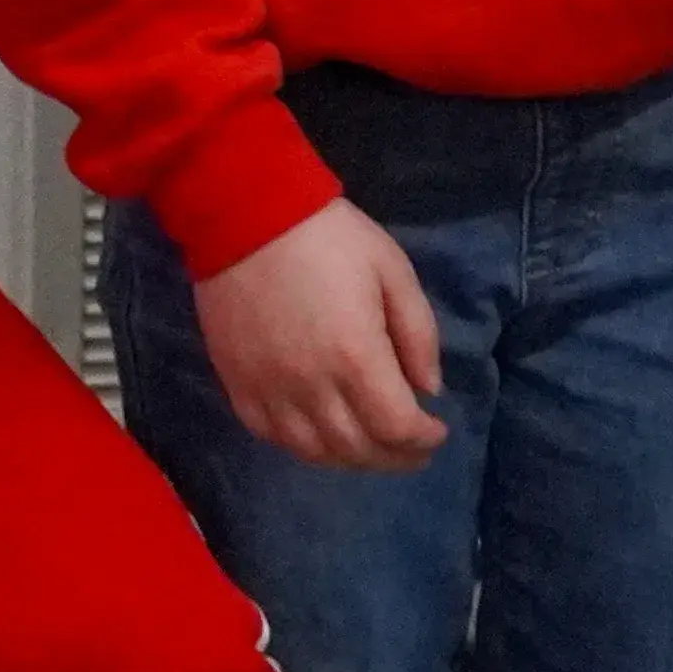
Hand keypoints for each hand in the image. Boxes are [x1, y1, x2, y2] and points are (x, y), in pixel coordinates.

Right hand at [194, 199, 449, 473]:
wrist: (244, 212)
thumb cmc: (328, 237)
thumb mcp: (393, 270)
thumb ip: (419, 334)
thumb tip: (427, 389)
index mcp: (356, 357)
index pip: (398, 428)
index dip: (424, 440)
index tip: (436, 430)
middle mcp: (311, 385)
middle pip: (359, 449)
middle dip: (395, 456)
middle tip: (411, 447)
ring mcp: (269, 387)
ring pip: (315, 452)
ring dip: (350, 459)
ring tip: (369, 445)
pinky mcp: (236, 382)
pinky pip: (270, 435)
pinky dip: (301, 446)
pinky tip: (319, 433)